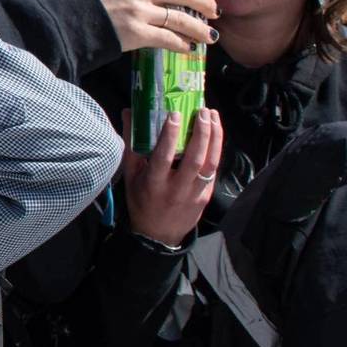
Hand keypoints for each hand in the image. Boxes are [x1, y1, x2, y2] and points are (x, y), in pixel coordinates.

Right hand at [87, 0, 220, 52]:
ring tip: (210, 36)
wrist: (69, 20)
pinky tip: (188, 48)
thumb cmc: (92, 0)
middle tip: (214, 11)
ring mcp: (139, 11)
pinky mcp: (136, 33)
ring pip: (182, 19)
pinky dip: (182, 45)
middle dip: (207, 3)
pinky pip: (168, 39)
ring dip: (201, 29)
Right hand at [121, 107, 223, 247]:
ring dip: (214, 138)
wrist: (158, 235)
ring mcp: (194, 194)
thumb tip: (129, 113)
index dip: (170, 136)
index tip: (174, 115)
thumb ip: (131, 144)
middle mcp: (176, 189)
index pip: (163, 158)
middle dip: (201, 133)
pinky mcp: (206, 195)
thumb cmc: (141, 202)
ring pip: (209, 164)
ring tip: (213, 117)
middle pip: (193, 159)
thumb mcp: (131, 176)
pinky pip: (213, 170)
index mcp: (153, 184)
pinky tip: (215, 134)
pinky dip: (216, 150)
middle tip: (202, 111)